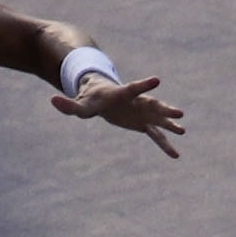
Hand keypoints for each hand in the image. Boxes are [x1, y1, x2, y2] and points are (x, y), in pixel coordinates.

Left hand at [54, 70, 185, 158]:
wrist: (102, 98)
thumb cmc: (90, 99)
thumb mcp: (79, 104)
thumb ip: (69, 104)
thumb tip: (53, 100)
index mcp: (122, 95)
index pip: (133, 89)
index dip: (144, 86)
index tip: (158, 80)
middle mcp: (136, 102)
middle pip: (152, 105)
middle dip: (165, 109)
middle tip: (179, 112)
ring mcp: (142, 113)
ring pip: (158, 119)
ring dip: (170, 125)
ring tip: (182, 131)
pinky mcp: (143, 124)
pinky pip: (156, 136)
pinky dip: (165, 145)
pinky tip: (175, 155)